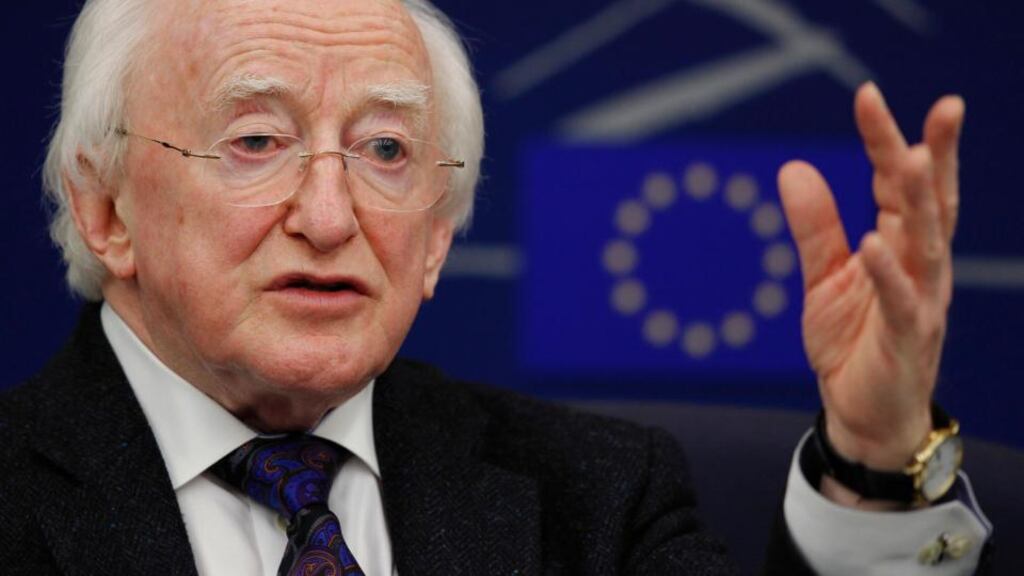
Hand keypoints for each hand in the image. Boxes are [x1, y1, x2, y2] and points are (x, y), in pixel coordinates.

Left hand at [778, 82, 964, 471]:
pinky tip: (874, 242)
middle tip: (942, 108)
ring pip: (927, 244)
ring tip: (912, 159)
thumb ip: (815, 226)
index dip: (887, 140)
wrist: (862, 413)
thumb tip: (793, 169)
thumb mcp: (824, 277)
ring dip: (920, 202)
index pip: (897, 185)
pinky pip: (900, 301)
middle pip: (929, 203)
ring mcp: (919, 302)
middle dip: (933, 155)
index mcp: (900, 247)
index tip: (869, 95)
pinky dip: (887, 272)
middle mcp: (919, 267)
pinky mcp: (906, 339)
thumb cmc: (852, 342)